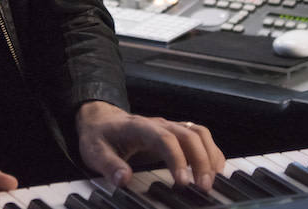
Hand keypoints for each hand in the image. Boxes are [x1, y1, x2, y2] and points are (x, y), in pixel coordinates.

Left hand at [75, 101, 225, 192]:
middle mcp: (158, 124)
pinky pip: (199, 136)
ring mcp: (169, 126)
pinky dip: (210, 151)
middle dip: (201, 160)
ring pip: (198, 133)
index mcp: (139, 127)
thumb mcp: (94, 152)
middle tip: (204, 187)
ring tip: (212, 181)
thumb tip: (124, 178)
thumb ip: (109, 165)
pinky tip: (213, 170)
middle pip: (188, 135)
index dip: (177, 159)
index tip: (183, 182)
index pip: (164, 139)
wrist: (100, 120)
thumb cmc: (100, 136)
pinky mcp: (175, 133)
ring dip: (209, 155)